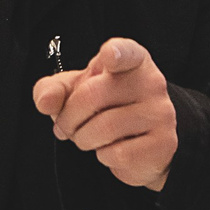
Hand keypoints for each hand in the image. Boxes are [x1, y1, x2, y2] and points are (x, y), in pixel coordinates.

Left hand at [32, 38, 177, 190]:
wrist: (140, 141)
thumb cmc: (106, 107)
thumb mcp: (75, 90)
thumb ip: (53, 89)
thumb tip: (46, 102)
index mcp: (132, 60)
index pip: (125, 52)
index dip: (115, 52)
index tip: (109, 56)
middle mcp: (152, 82)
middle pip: (93, 95)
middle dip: (69, 118)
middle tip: (68, 126)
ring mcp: (161, 113)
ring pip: (104, 128)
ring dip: (84, 140)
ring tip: (90, 138)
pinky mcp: (164, 143)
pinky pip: (118, 154)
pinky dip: (104, 157)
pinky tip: (112, 149)